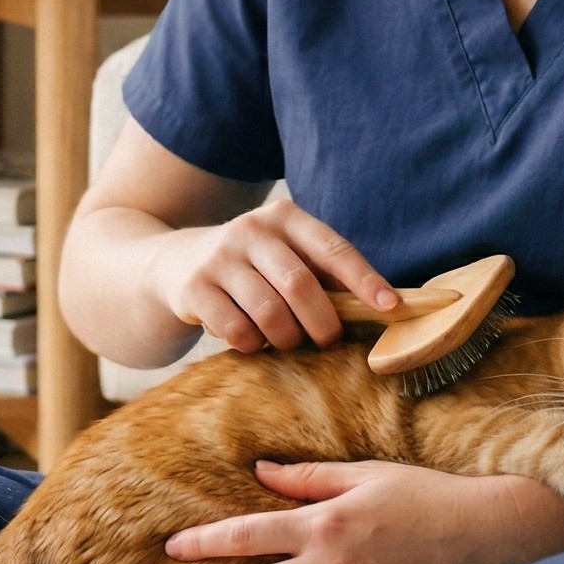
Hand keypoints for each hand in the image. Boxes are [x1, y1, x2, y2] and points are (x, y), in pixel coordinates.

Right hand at [144, 195, 400, 352]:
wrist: (173, 264)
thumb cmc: (251, 267)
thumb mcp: (286, 256)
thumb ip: (326, 275)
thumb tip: (387, 308)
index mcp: (285, 218)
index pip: (333, 249)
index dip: (365, 280)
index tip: (390, 308)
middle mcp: (252, 229)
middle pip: (300, 285)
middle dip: (322, 323)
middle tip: (328, 341)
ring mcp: (220, 257)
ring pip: (269, 312)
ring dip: (286, 338)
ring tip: (288, 341)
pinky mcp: (194, 287)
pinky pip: (237, 330)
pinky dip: (253, 345)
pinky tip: (252, 339)